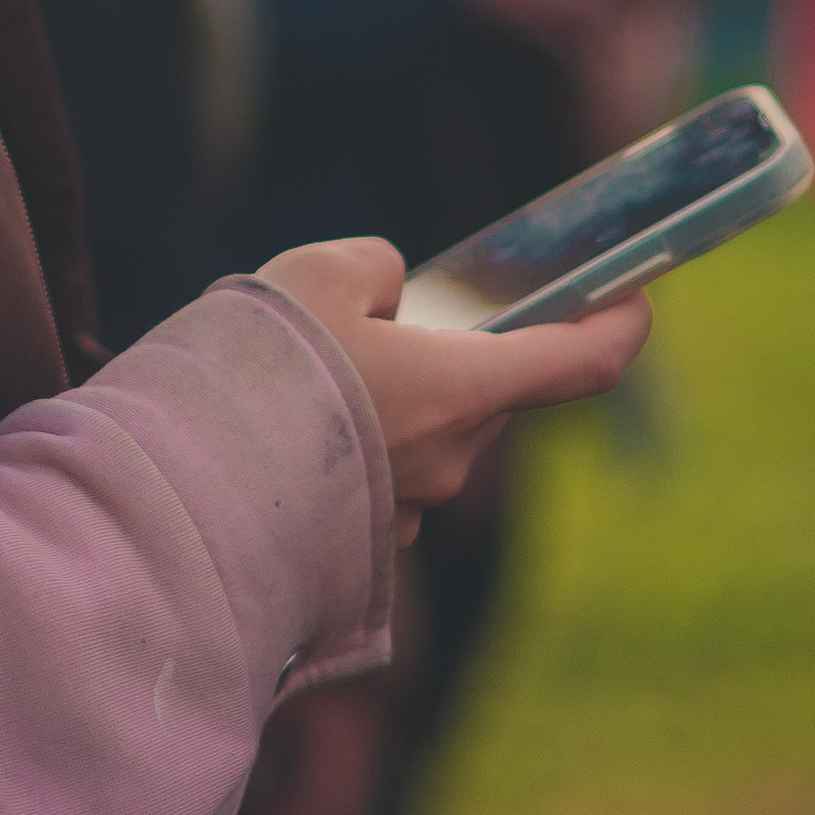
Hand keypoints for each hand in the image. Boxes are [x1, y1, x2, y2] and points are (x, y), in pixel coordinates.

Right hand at [258, 235, 648, 539]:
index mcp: (463, 390)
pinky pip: (374, 479)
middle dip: (449, 354)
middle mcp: (452, 460)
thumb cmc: (260, 372)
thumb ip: (376, 268)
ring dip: (388, 404)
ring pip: (424, 436)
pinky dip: (348, 450)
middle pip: (485, 393)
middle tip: (376, 318)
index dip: (620, 327)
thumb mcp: (318, 273)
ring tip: (299, 379)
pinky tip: (280, 433)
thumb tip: (387, 296)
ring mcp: (406, 513)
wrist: (180, 489)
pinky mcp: (357, 546)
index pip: (581, 364)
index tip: (634, 301)